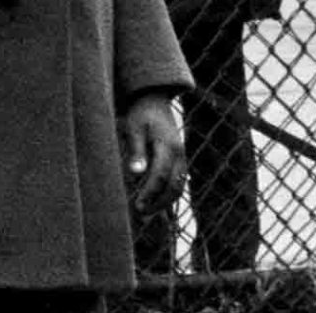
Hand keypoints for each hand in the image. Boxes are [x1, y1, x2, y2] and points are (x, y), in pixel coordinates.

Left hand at [120, 92, 185, 215]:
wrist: (154, 102)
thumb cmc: (140, 115)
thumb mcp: (133, 128)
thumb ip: (136, 151)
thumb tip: (136, 174)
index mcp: (168, 146)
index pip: (161, 175)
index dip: (150, 192)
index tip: (138, 204)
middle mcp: (179, 154)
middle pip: (174, 185)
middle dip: (159, 202)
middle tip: (141, 212)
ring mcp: (182, 158)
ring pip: (179, 186)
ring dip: (165, 201)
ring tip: (146, 212)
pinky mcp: (180, 160)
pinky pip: (178, 181)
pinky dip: (169, 193)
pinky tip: (155, 202)